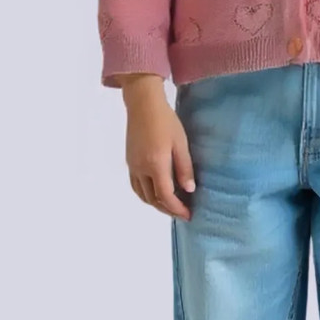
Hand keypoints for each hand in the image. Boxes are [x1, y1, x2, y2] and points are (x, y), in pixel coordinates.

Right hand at [123, 86, 196, 219]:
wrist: (143, 105)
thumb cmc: (166, 121)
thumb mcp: (181, 143)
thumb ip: (184, 168)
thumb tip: (189, 190)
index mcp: (155, 165)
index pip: (165, 196)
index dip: (177, 209)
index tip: (189, 214)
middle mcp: (141, 169)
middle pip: (153, 199)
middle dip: (168, 210)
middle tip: (182, 213)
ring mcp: (132, 166)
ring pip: (142, 195)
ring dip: (156, 204)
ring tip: (171, 205)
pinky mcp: (129, 162)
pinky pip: (136, 186)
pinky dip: (146, 195)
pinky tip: (156, 192)